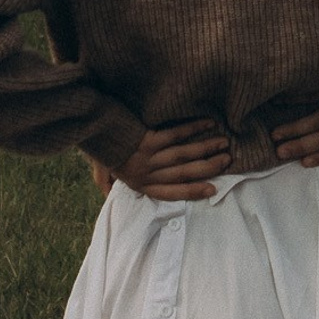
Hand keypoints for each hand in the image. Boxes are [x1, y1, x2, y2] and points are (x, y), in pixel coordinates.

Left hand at [90, 117, 230, 200]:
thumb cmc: (99, 150)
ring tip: (224, 144)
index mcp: (140, 184)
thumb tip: (108, 193)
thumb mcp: (101, 172)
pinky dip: (193, 129)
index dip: (193, 192)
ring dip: (206, 149)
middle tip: (228, 161)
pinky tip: (208, 124)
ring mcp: (149, 156)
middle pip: (183, 172)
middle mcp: (147, 173)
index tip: (213, 189)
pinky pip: (175, 134)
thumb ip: (108, 183)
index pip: (172, 192)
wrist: (91, 129)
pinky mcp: (149, 138)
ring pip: (183, 154)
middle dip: (208, 167)